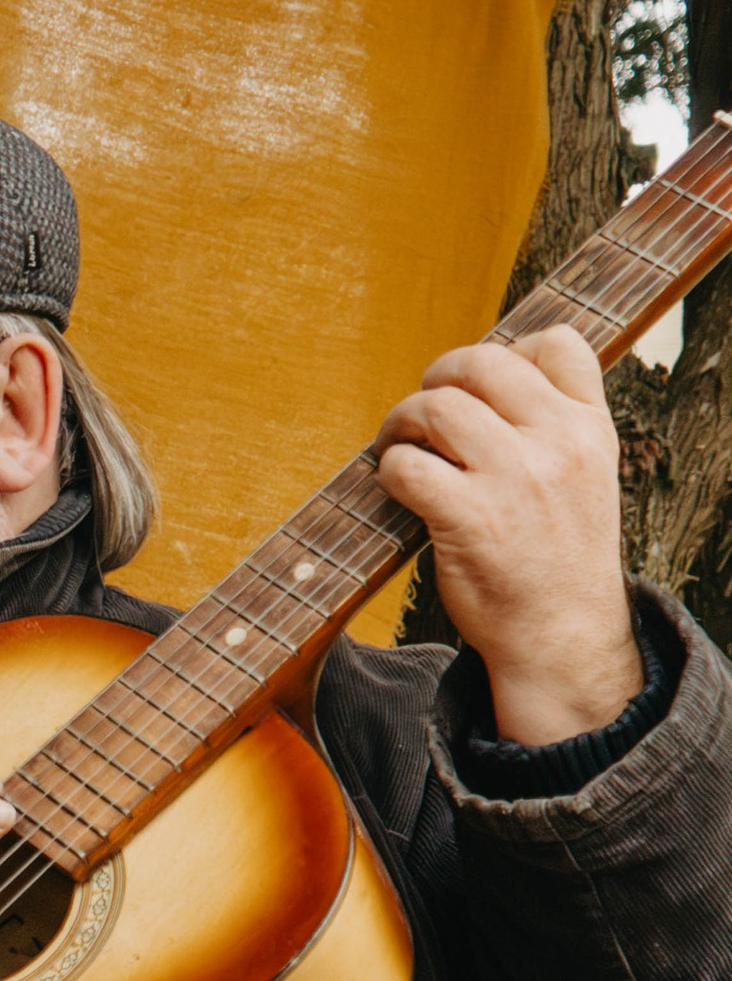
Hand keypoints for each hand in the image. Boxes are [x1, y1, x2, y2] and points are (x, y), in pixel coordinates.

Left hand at [375, 327, 640, 745]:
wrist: (562, 637)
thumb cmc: (558, 559)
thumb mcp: (585, 479)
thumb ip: (549, 428)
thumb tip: (477, 381)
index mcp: (590, 428)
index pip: (559, 342)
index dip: (508, 348)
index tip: (481, 386)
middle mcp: (559, 444)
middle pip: (482, 362)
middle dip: (437, 378)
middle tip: (421, 414)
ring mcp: (516, 479)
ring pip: (436, 406)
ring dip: (402, 422)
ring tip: (398, 447)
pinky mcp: (472, 518)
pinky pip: (407, 465)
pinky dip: (389, 470)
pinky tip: (396, 487)